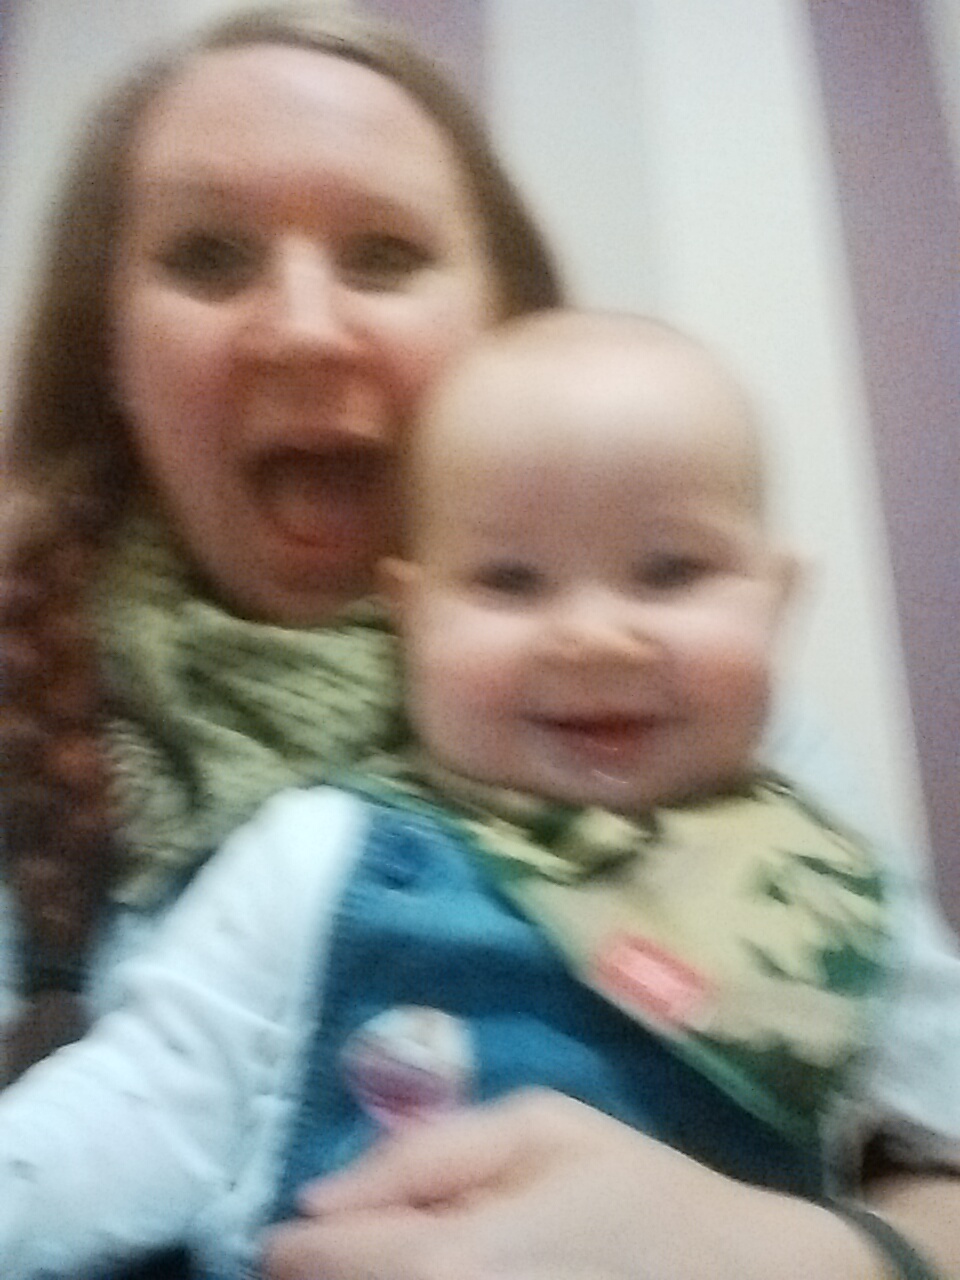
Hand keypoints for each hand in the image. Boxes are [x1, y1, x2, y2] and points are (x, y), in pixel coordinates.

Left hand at [261, 1089, 868, 1279]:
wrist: (729, 1269)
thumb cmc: (634, 1183)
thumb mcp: (540, 1127)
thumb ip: (432, 1149)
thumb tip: (326, 1186)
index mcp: (462, 1250)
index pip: (345, 1254)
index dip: (299, 1246)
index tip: (278, 1233)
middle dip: (317, 1271)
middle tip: (295, 1251)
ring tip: (340, 1264)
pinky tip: (400, 1272)